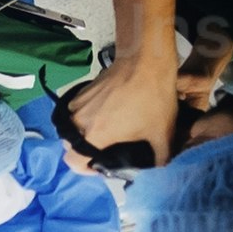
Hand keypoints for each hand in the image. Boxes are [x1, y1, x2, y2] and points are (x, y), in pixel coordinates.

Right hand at [62, 44, 187, 165]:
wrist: (145, 61)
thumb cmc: (152, 98)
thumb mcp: (162, 133)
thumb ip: (161, 157)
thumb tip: (161, 168)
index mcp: (96, 135)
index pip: (73, 162)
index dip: (84, 170)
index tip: (99, 166)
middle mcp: (80, 120)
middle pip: (70, 145)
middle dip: (83, 150)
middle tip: (103, 149)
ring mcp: (79, 103)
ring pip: (71, 126)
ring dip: (83, 131)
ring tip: (104, 130)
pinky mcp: (83, 90)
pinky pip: (77, 110)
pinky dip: (86, 115)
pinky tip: (104, 112)